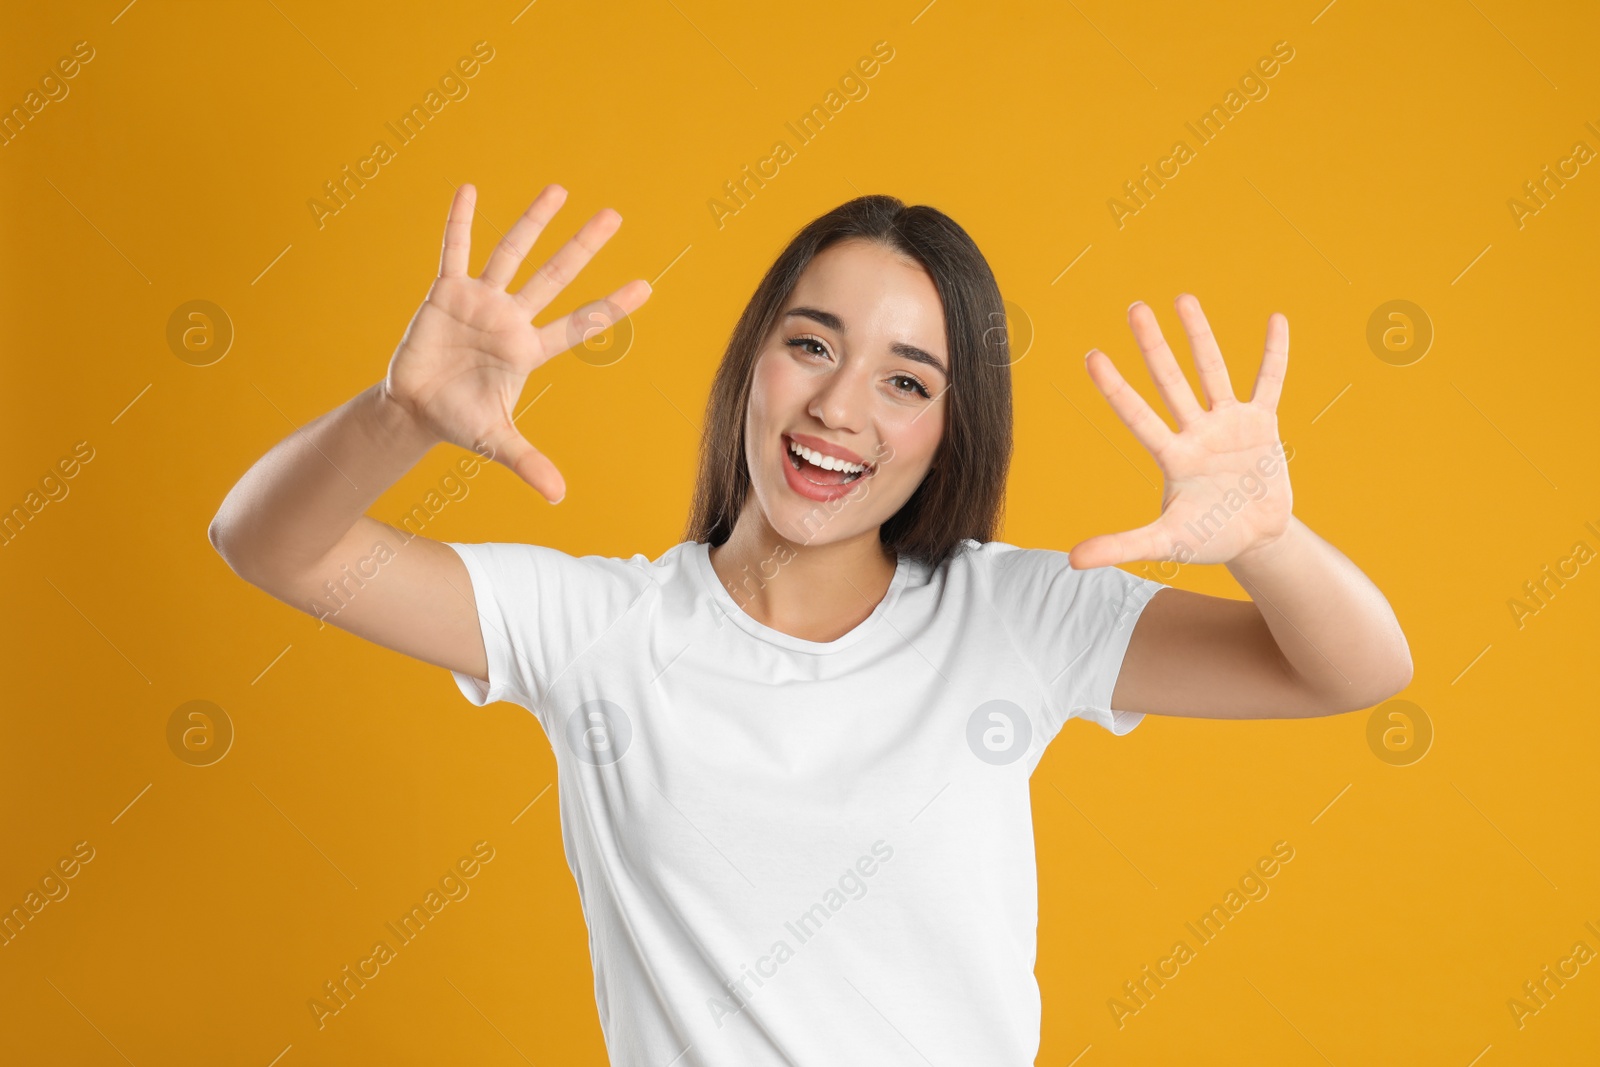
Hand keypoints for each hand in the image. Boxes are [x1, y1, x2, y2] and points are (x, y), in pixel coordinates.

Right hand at [383, 182, 650, 503]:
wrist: (414, 410)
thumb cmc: (460, 421)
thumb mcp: (496, 442)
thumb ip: (528, 463)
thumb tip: (558, 496)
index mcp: (529, 349)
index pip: (578, 323)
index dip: (610, 306)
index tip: (646, 286)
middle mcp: (510, 318)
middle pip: (554, 275)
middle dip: (582, 246)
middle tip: (614, 216)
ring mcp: (480, 301)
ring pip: (511, 253)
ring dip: (532, 221)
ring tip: (559, 190)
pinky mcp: (445, 293)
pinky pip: (454, 251)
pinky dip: (458, 222)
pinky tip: (468, 190)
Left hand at [1071, 294, 1291, 568]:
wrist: (1254, 538)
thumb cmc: (1206, 538)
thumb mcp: (1165, 544)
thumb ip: (1121, 545)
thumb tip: (1070, 560)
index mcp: (1172, 456)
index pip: (1138, 415)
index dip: (1116, 388)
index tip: (1091, 356)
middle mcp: (1195, 431)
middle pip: (1170, 381)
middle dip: (1153, 345)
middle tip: (1134, 308)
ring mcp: (1228, 423)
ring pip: (1212, 371)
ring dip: (1199, 336)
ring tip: (1182, 298)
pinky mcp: (1262, 423)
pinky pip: (1269, 382)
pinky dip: (1274, 354)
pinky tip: (1276, 320)